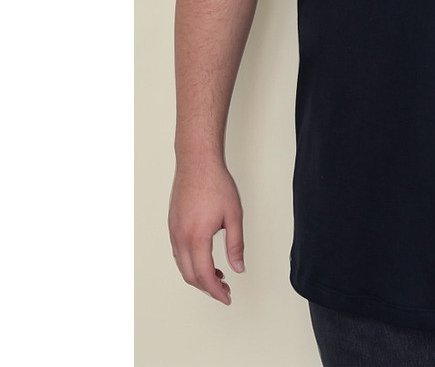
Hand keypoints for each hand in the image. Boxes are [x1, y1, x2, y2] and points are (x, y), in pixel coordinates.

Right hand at [168, 159, 244, 304]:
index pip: (204, 275)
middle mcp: (181, 238)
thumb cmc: (216, 184)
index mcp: (197, 237)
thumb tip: (238, 267)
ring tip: (218, 276)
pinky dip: (190, 263)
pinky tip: (204, 259)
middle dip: (207, 288)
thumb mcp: (234, 215)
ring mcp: (174, 232)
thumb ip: (236, 244)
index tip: (226, 297)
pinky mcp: (172, 225)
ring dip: (198, 276)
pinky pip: (179, 253)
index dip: (215, 291)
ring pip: (182, 265)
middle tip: (224, 290)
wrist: (197, 163)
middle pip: (190, 275)